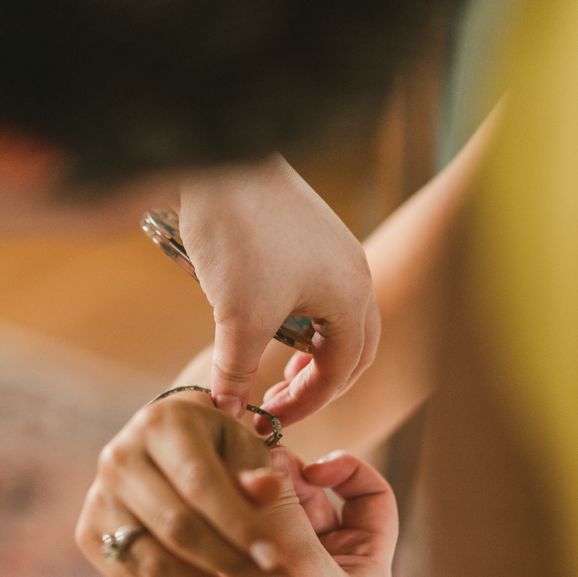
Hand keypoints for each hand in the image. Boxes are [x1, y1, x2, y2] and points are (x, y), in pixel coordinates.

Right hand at [76, 389, 289, 576]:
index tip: (276, 560)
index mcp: (161, 424)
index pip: (202, 484)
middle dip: (231, 567)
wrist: (165, 450)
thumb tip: (266, 489)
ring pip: (152, 562)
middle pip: (177, 527)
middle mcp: (120, 457)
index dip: (240, 525)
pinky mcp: (89, 533)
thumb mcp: (243, 449)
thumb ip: (255, 471)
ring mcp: (99, 497)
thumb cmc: (218, 448)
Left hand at [177, 155, 379, 428]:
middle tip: (283, 401)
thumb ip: (236, 371)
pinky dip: (307, 321)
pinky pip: (325, 292)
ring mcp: (337, 251)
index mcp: (352, 297)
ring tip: (281, 369)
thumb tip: (228, 411)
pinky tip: (271, 322)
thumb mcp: (237, 317)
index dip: (306, 404)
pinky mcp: (314, 234)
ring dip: (316, 352)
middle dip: (322, 382)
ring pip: (342, 320)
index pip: (341, 372)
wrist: (220, 159)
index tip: (269, 417)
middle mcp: (356, 273)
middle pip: (356, 349)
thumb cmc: (240, 236)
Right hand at [201, 449, 397, 576]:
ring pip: (272, 526)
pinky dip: (228, 535)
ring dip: (252, 509)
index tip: (311, 468)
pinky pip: (241, 551)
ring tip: (227, 499)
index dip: (347, 471)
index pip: (371, 496)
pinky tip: (212, 530)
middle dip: (284, 486)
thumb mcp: (303, 568)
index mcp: (365, 563)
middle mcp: (332, 571)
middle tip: (253, 474)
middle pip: (312, 504)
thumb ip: (284, 510)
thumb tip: (266, 456)